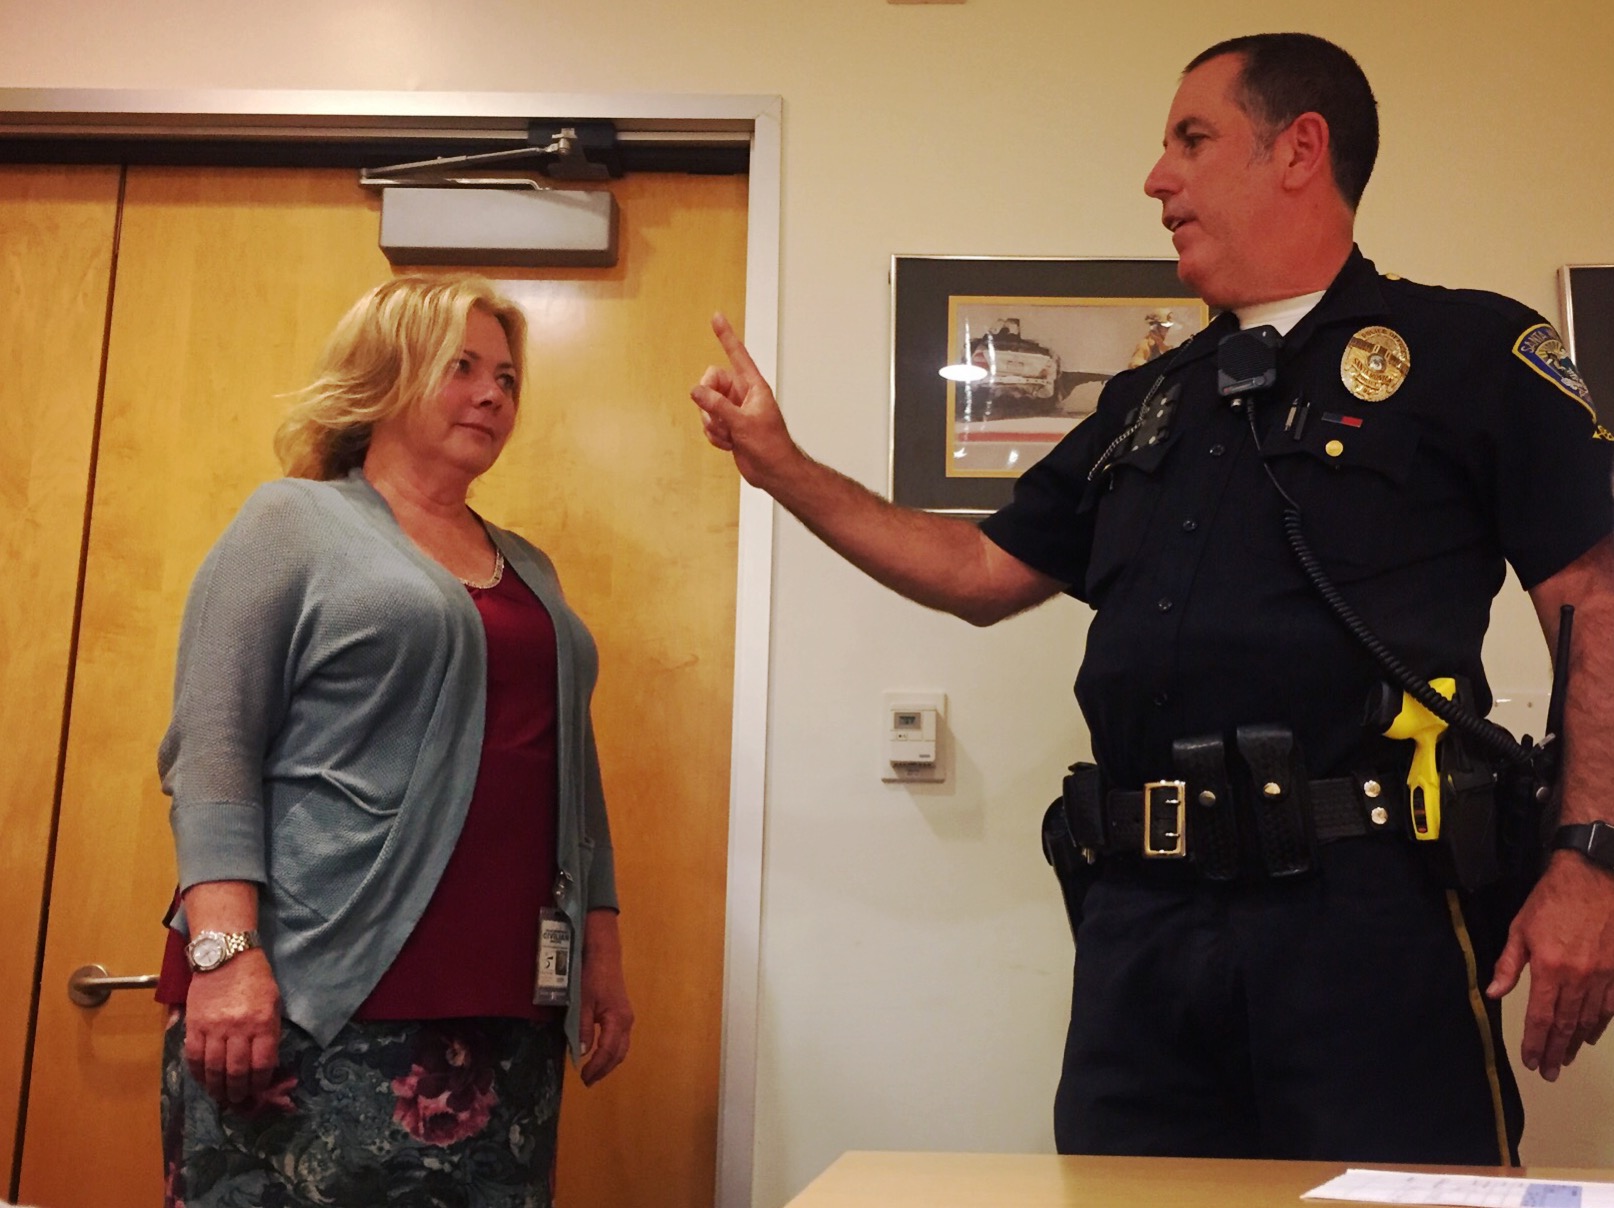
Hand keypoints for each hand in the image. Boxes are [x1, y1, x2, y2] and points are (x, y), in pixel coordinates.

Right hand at [183, 950, 282, 1104]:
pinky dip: (197, 1073)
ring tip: (221, 1096)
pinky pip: (193, 1056)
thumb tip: (264, 1063)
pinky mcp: (194, 1025)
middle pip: (237, 1070)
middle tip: (238, 1100)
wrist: (226, 955)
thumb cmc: (255, 979)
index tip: (258, 1090)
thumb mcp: (273, 1003)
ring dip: (217, 1087)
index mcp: (263, 1023)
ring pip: (214, 1068)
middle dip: (238, 1091)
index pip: (262, 1063)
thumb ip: (269, 1033)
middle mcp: (238, 1028)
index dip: (260, 1082)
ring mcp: (214, 1028)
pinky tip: (202, 1080)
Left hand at [578, 910, 633, 1085]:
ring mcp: (626, 1018)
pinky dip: (611, 1052)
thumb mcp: (583, 1002)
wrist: (604, 955)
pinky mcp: (623, 1014)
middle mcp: (626, 1022)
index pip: (608, 1051)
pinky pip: (620, 1040)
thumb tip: (581, 1052)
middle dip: (604, 1070)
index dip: (596, 1067)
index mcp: (617, 1020)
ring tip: (594, 1072)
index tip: (583, 1077)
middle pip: (619, 1054)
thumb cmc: (592, 977)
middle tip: (588, 1081)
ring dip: (609, 1062)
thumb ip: (582, 1028)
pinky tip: (601, 1054)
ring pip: (621, 1048)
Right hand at [690, 313, 802, 490]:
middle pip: (711, 383)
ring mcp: (733, 411)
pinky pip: (708, 424)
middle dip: (709, 403)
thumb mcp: (743, 423)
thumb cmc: (771, 446)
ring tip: (731, 436)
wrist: (773, 472)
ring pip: (706, 406)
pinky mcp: (727, 426)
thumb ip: (717, 405)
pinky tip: (729, 445)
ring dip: (713, 424)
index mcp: (753, 387)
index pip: (737, 355)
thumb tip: (696, 390)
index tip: (717, 316)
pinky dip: (714, 436)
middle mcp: (742, 395)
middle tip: (721, 418)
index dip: (726, 336)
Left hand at [1487, 852, 1613, 1079]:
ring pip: (1590, 1019)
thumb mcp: (1520, 927)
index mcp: (1550, 968)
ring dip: (1576, 1042)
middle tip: (1549, 1072)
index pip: (1541, 1017)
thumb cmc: (1552, 899)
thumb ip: (1509, 964)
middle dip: (1556, 1051)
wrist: (1595, 876)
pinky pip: (1612, 1005)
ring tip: (1566, 1058)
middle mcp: (1580, 977)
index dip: (1536, 1043)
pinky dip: (1600, 1024)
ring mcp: (1605, 975)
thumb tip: (1494, 993)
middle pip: (1567, 1024)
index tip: (1531, 1062)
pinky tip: (1591, 1035)